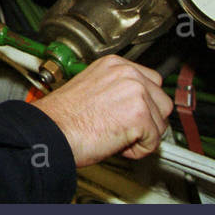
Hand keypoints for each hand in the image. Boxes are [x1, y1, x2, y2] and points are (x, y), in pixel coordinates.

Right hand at [31, 55, 173, 166]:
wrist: (51, 130)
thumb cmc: (62, 117)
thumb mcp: (91, 88)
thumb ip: (116, 89)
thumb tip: (134, 103)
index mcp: (114, 64)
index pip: (151, 81)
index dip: (145, 103)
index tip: (133, 115)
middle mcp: (127, 73)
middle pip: (162, 101)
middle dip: (149, 120)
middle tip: (124, 129)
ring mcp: (136, 91)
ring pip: (161, 122)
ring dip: (144, 136)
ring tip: (117, 137)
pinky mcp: (140, 114)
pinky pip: (154, 141)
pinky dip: (138, 150)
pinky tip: (117, 144)